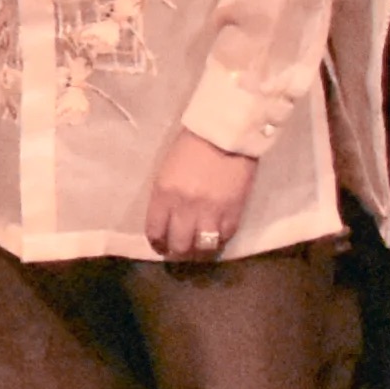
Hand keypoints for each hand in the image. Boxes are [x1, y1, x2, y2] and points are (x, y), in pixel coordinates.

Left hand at [139, 123, 261, 261]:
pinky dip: (220, 242)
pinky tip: (217, 239)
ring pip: (202, 248)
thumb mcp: (167, 170)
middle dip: (178, 253)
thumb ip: (165, 197)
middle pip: (179, 245)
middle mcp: (185, 207)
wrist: (225, 135)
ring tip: (199, 252)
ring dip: (199, 253)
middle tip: (181, 252)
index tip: (161, 247)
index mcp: (164, 194)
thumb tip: (167, 222)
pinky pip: (224, 238)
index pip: (155, 231)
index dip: (158, 244)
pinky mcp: (233, 212)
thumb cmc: (191, 147)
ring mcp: (211, 211)